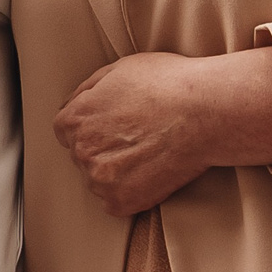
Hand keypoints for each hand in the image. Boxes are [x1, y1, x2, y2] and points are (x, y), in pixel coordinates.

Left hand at [52, 49, 271, 216]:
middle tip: (137, 136)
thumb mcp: (118, 69)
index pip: (67, 130)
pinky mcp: (122, 202)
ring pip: (99, 179)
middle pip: (83, 155)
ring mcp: (100, 179)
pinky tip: (151, 172)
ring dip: (116, 171)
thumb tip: (76, 103)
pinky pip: (115, 202)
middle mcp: (81, 151)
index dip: (93, 126)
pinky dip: (130, 191)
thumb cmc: (167, 84)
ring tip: (148, 152)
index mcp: (74, 119)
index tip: (115, 125)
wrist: (204, 112)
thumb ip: (88, 90)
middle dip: (104, 147)